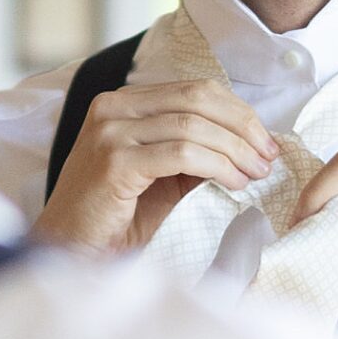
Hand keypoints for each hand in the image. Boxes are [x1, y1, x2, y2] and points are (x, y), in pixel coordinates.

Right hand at [33, 80, 278, 253]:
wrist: (69, 249)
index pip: (194, 89)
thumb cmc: (115, 217)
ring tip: (255, 173)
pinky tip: (233, 183)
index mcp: (123, 103)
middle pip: (198, 99)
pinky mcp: (114, 161)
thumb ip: (194, 152)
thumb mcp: (162, 175)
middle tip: (268, 156)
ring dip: (234, 150)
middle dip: (243, 127)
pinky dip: (216, 166)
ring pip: (193, 125)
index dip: (237, 111)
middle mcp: (112, 108)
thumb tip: (249, 146)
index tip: (264, 141)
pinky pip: (181, 154)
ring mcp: (110, 132)